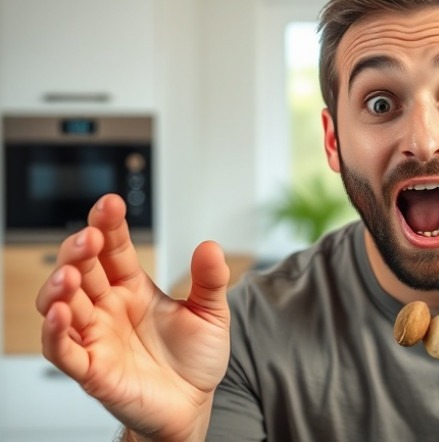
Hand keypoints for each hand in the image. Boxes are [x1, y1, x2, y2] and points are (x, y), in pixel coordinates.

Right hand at [35, 194, 230, 440]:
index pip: (113, 248)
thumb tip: (210, 245)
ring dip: (60, 287)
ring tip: (70, 273)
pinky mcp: (91, 370)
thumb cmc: (196, 358)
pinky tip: (61, 313)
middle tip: (91, 236)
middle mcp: (107, 308)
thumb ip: (211, 280)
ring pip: (62, 305)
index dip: (108, 225)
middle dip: (80, 250)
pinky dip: (56, 332)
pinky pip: (63, 350)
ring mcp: (96, 337)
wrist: (193, 405)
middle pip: (81, 270)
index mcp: (132, 287)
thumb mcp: (211, 313)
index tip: (111, 203)